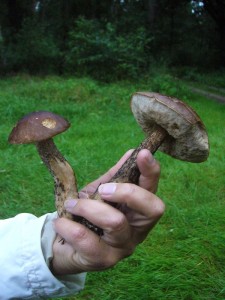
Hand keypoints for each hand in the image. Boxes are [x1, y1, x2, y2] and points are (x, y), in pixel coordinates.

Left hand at [51, 150, 164, 274]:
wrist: (66, 244)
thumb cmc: (89, 215)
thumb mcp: (101, 192)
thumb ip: (116, 175)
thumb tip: (131, 152)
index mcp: (139, 210)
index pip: (153, 190)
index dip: (151, 171)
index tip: (142, 154)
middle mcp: (138, 230)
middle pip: (152, 209)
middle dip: (128, 192)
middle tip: (104, 189)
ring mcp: (123, 247)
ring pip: (116, 222)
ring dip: (89, 208)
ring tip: (71, 204)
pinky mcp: (103, 260)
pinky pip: (87, 240)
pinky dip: (69, 226)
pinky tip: (60, 222)